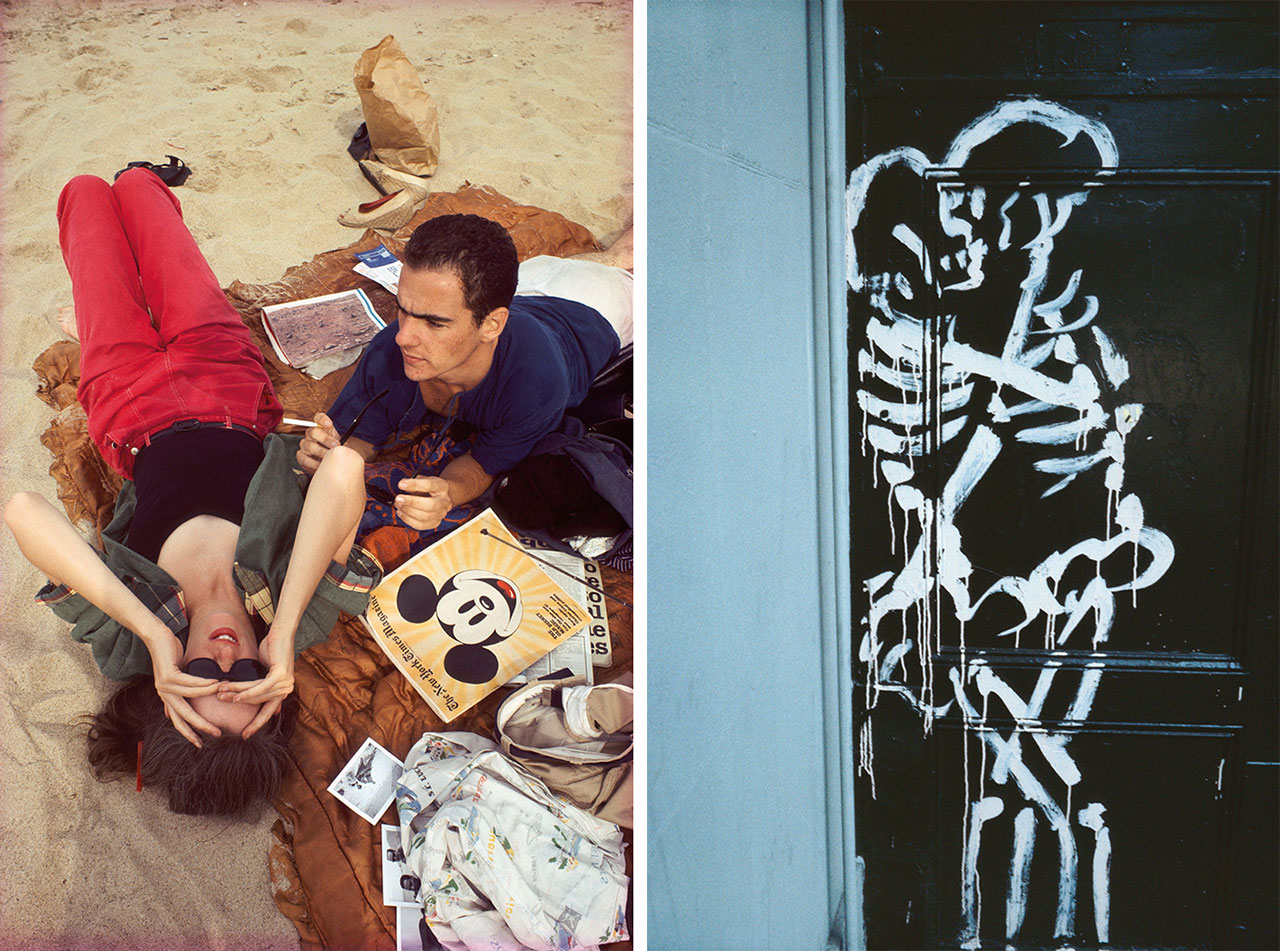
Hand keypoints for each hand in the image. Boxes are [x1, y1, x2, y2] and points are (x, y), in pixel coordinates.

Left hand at [147, 629, 222, 747]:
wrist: (156, 637)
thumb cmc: (170, 653)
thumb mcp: (178, 673)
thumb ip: (184, 687)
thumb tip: (190, 699)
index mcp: (167, 697)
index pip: (178, 720)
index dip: (189, 733)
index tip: (200, 743)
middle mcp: (164, 695)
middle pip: (183, 716)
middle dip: (200, 726)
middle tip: (216, 734)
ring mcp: (164, 686)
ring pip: (190, 698)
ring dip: (209, 697)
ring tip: (224, 697)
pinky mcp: (168, 676)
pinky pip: (189, 683)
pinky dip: (204, 684)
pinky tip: (216, 683)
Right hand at [215, 625, 295, 737]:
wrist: (280, 632)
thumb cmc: (271, 649)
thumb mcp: (264, 672)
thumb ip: (260, 687)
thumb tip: (254, 701)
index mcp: (282, 691)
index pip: (268, 712)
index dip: (256, 724)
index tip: (245, 735)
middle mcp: (285, 689)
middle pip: (258, 703)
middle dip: (237, 703)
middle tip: (219, 702)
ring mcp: (285, 683)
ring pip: (255, 695)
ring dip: (236, 695)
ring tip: (220, 695)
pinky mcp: (281, 675)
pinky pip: (260, 688)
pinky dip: (246, 692)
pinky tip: (235, 695)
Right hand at [296, 412, 340, 474]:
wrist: (333, 466)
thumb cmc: (337, 453)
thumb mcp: (343, 445)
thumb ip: (343, 440)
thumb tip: (345, 442)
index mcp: (322, 428)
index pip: (319, 418)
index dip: (322, 419)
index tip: (329, 424)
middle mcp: (311, 434)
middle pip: (314, 432)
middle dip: (326, 439)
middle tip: (336, 445)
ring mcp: (305, 445)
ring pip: (309, 445)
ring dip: (321, 451)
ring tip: (330, 457)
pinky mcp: (301, 457)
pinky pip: (304, 458)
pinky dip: (313, 463)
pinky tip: (321, 465)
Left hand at [392, 476, 453, 530]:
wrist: (440, 498)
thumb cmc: (429, 488)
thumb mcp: (424, 479)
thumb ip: (414, 481)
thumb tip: (403, 485)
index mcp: (442, 487)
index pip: (429, 485)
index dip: (414, 485)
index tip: (401, 485)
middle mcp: (444, 501)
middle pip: (430, 505)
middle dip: (411, 502)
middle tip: (398, 499)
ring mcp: (441, 514)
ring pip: (424, 517)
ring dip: (408, 511)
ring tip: (398, 505)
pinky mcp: (435, 523)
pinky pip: (420, 525)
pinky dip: (408, 520)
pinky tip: (401, 513)